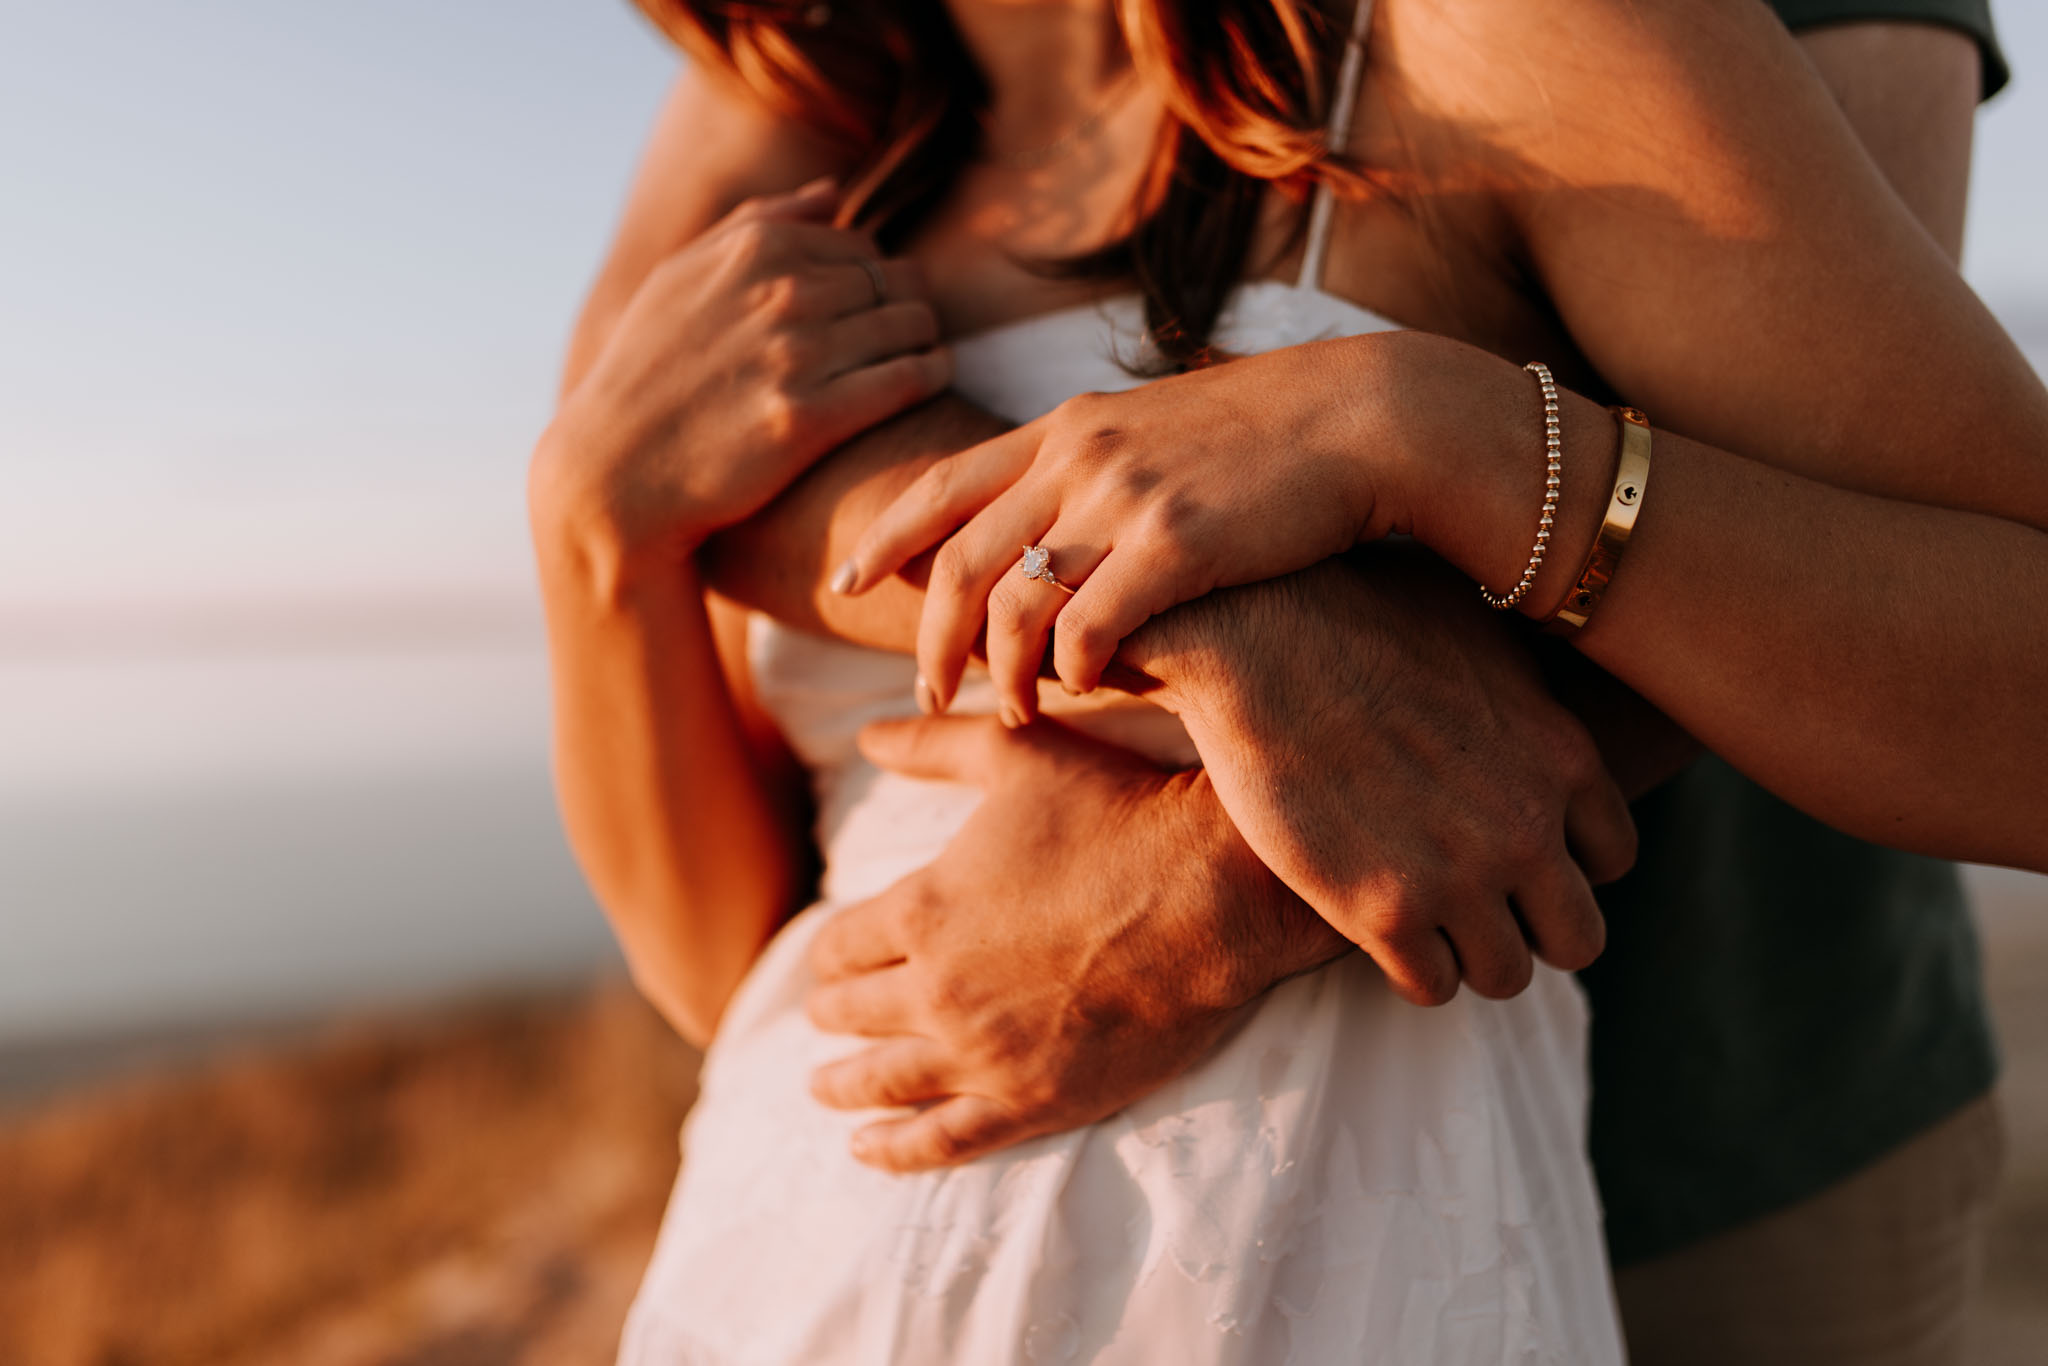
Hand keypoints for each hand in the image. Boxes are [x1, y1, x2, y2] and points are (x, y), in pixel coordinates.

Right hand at [530, 179, 950, 578]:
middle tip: (910, 335)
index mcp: (753, 246)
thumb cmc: (649, 373)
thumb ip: (758, 223)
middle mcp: (779, 291)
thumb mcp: (681, 279)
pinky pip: (909, 377)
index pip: (860, 244)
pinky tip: (931, 379)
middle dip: (908, 305)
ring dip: (925, 337)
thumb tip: (832, 191)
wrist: (615, 472)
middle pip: (894, 281)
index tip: (878, 306)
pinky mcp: (810, 418)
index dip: (876, 276)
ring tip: (921, 355)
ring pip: (911, 323)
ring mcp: (796, 354)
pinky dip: (932, 372)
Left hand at [803, 714, 1349, 1171]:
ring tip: (822, 1088)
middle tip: (823, 1015)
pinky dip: (893, 1148)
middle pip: (852, 1012)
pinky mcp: (1034, 1099)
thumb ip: (933, 745)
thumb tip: (866, 733)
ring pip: (882, 1080)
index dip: (830, 951)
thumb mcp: (1018, 756)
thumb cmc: (1119, 813)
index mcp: (923, 910)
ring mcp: (984, 1053)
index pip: (841, 944)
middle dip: (831, 1011)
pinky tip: (865, 1148)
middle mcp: (938, 989)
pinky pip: (941, 1141)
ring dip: (842, 1084)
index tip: (829, 956)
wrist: (1213, 894)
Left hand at [835, 334, 1442, 720]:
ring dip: (1000, 672)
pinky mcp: (1179, 543)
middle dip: (928, 639)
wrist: (1365, 417)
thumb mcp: (1156, 427)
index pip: (942, 484)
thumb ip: (1089, 462)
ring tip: (1010, 715)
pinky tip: (1083, 693)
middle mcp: (1080, 455)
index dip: (884, 537)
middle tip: (921, 694)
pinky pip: (1091, 625)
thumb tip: (1045, 512)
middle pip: (960, 560)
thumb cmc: (1268, 437)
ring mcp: (1126, 497)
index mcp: (1067, 426)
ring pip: (1015, 602)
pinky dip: (1073, 669)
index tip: (845, 580)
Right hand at [1118, 552, 1638, 1004]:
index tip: (1514, 850)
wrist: (1256, 635)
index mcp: (1563, 756)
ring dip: (1467, 953)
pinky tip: (1376, 929)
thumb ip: (1525, 689)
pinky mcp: (1385, 911)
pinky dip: (1410, 968)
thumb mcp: (1476, 630)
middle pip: (1578, 938)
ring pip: (1505, 973)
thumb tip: (1538, 699)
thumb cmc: (1353, 609)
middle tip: (1474, 902)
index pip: (1614, 857)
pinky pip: (1431, 985)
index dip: (1563, 860)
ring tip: (1422, 921)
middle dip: (1530, 926)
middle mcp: (1528, 826)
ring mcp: (1462, 876)